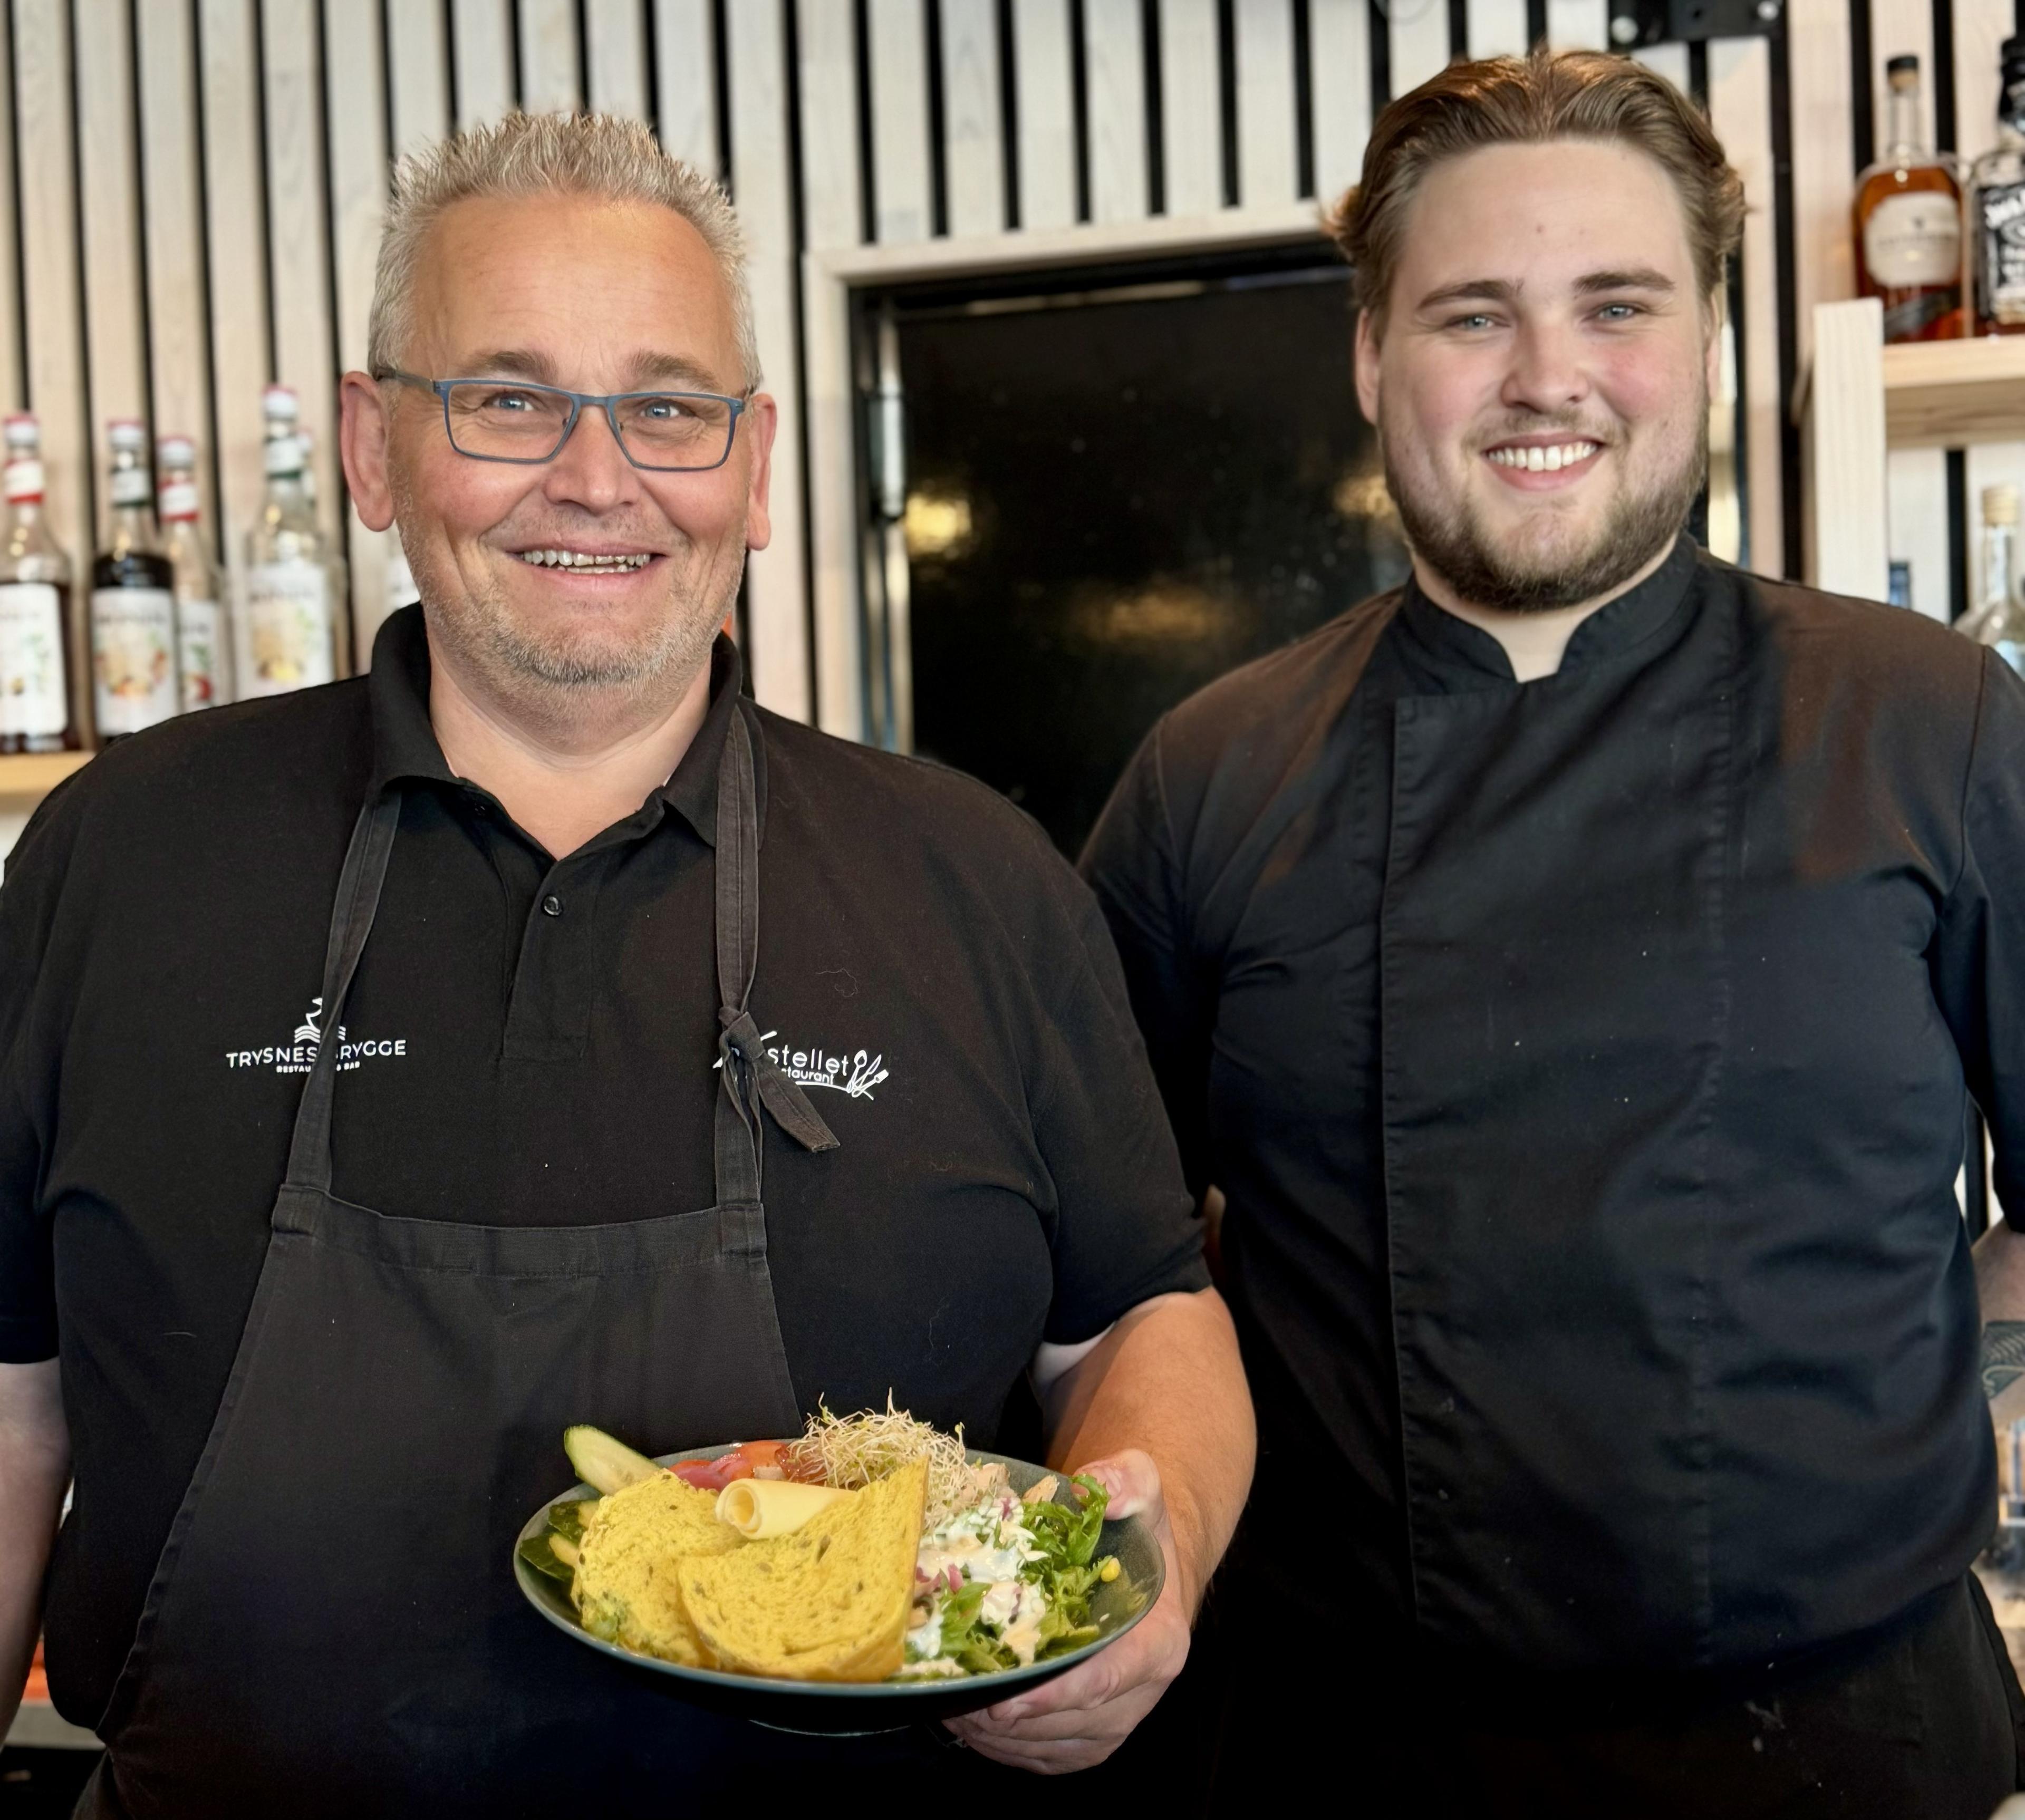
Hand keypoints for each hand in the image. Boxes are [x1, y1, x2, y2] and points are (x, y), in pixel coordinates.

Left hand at [942, 1449, 1190, 1773]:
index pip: (1106, 1680)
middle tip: (949, 1693)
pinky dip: (1002, 1748)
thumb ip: (1125, 1481)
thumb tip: (1096, 1492)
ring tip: (945, 1703)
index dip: (1054, 1694)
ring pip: (1051, 1746)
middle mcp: (1143, 1693)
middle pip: (1068, 1720)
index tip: (1005, 1701)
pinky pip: (1045, 1757)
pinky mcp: (1091, 1738)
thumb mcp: (1140, 1486)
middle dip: (1006, 1716)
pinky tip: (965, 1719)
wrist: (1148, 1569)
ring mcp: (1117, 1721)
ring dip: (995, 1735)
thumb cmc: (1136, 1528)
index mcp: (1159, 1642)